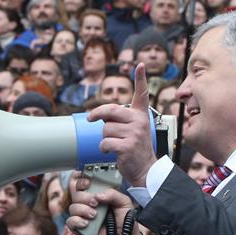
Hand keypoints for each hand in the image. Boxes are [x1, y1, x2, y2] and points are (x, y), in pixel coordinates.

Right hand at [66, 174, 137, 234]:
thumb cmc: (124, 220)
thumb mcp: (124, 203)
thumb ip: (113, 194)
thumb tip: (98, 195)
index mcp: (97, 194)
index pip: (83, 183)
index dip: (81, 180)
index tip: (87, 182)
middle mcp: (88, 204)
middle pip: (76, 193)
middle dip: (84, 196)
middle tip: (95, 202)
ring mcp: (83, 216)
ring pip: (73, 207)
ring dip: (82, 209)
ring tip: (94, 215)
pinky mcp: (79, 228)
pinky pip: (70, 222)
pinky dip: (77, 221)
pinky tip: (87, 223)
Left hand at [86, 63, 155, 186]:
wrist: (144, 169)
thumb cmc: (135, 148)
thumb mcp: (132, 129)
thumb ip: (120, 119)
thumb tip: (100, 115)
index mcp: (141, 115)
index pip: (141, 94)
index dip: (140, 78)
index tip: (141, 65)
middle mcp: (140, 122)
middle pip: (111, 110)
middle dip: (97, 114)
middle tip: (90, 118)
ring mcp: (135, 134)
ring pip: (106, 129)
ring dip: (104, 137)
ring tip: (114, 143)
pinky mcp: (127, 146)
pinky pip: (105, 142)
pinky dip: (103, 148)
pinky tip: (111, 151)